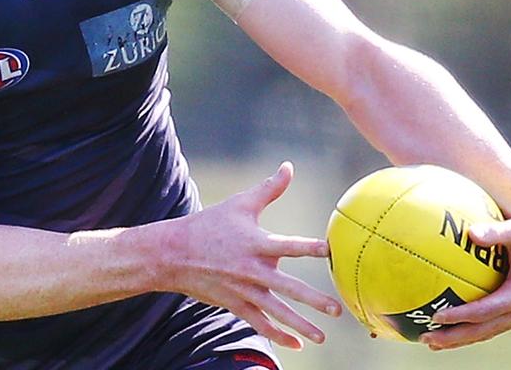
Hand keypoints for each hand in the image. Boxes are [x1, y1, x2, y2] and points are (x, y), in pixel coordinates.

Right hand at [161, 161, 341, 349]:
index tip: (328, 250)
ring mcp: (243, 290)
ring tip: (322, 335)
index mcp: (256, 243)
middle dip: (313, 300)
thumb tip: (288, 167)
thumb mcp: (239, 204)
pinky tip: (296, 344)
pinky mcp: (235, 304)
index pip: (287, 245)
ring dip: (300, 325)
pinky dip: (277, 335)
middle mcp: (252, 269)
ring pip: (276, 312)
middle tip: (336, 310)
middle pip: (287, 287)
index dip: (308, 247)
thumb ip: (269, 189)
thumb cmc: (210, 224)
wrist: (174, 253)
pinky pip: (260, 323)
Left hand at [423, 197, 510, 349]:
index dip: (462, 316)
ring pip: (486, 332)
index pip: (487, 311)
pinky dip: (468, 329)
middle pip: (483, 330)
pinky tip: (446, 327)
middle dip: (454, 337)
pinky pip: (489, 324)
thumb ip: (497, 231)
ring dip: (459, 339)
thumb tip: (471, 232)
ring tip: (430, 341)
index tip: (437, 316)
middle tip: (425, 338)